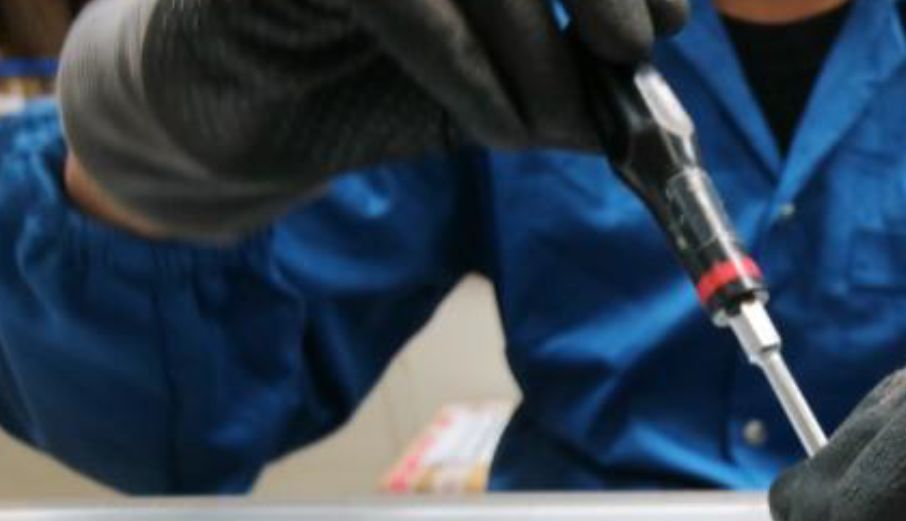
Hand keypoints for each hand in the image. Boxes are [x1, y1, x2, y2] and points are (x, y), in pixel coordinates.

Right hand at [58, 0, 687, 237]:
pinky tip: (501, 125)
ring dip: (534, 45)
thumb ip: (565, 84)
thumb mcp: (491, 88)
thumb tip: (645, 104)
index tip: (671, 26)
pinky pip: (401, 1)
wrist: (234, 120)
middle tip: (629, 56)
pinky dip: (467, 67)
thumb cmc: (365, 83)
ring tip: (552, 117)